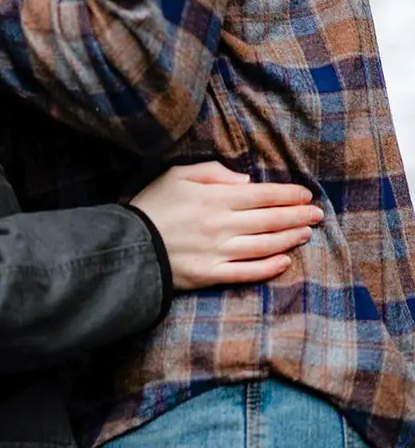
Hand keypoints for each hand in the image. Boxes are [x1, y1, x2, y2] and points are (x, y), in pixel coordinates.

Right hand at [130, 161, 323, 291]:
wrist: (128, 244)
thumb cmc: (152, 204)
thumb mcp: (177, 175)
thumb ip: (213, 172)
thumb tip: (247, 181)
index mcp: (214, 198)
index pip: (261, 195)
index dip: (287, 194)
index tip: (306, 194)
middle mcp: (222, 225)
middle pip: (269, 220)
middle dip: (297, 215)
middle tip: (318, 214)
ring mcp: (218, 252)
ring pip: (264, 245)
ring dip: (289, 238)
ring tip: (307, 233)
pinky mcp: (211, 275)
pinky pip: (247, 272)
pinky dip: (269, 268)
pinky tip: (285, 261)